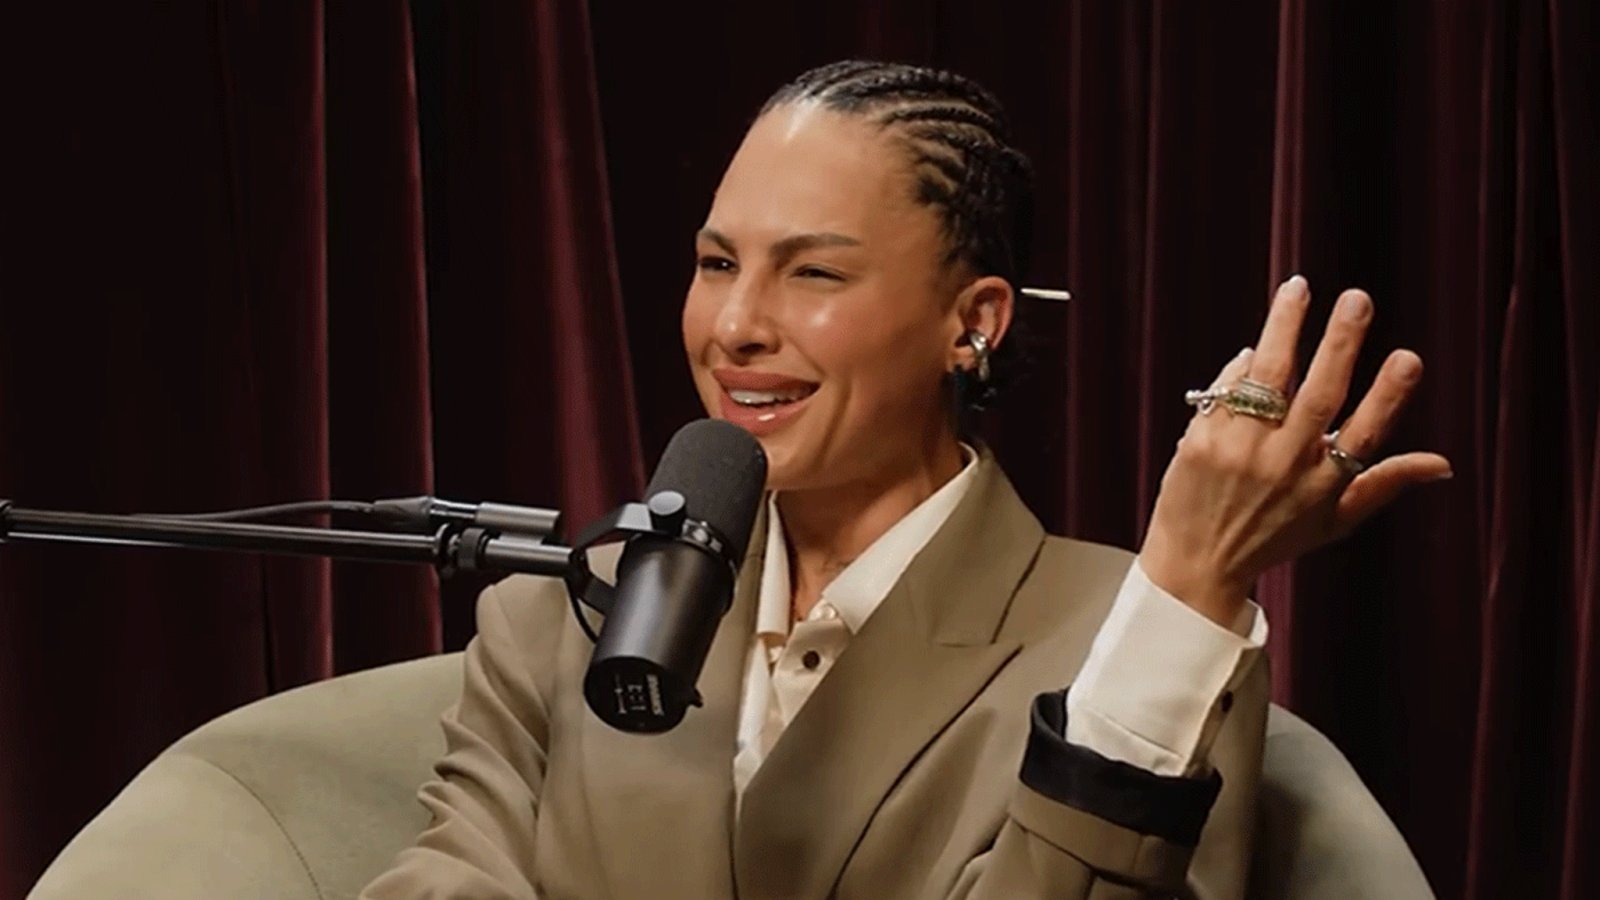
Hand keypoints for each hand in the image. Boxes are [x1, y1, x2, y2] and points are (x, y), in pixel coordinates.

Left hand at [1138, 276, 1452, 626]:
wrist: (1194, 565)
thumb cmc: (1271, 538)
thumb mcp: (1333, 522)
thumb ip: (1383, 485)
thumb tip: (1443, 463)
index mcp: (1322, 486)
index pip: (1363, 437)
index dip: (1388, 398)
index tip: (1409, 358)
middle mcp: (1284, 467)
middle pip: (1318, 397)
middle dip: (1340, 345)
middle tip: (1358, 298)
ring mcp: (1240, 453)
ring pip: (1267, 379)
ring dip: (1285, 328)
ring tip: (1300, 288)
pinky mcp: (1202, 442)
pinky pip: (1228, 390)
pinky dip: (1243, 367)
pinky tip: (1257, 350)